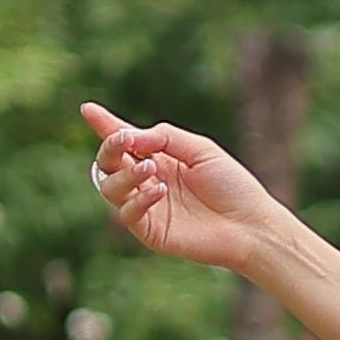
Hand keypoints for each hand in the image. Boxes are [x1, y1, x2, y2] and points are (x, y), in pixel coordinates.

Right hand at [81, 104, 279, 275]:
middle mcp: (147, 180)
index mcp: (159, 157)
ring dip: (125, 174)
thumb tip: (129, 135)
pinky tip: (159, 190)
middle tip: (124, 139)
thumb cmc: (231, 184)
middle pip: (108, 162)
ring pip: (110, 187)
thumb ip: (164, 137)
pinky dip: (139, 198)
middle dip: (110, 147)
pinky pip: (128, 213)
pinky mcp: (150, 231)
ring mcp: (146, 206)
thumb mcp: (200, 149)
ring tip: (151, 167)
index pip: (125, 140)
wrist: (251, 224)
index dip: (105, 125)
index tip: (88, 109)